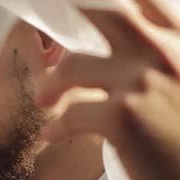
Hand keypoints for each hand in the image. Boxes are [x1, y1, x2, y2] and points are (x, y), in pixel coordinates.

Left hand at [36, 0, 179, 179]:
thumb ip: (165, 62)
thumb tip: (133, 50)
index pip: (147, 2)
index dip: (109, 3)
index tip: (86, 7)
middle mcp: (164, 53)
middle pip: (107, 12)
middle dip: (74, 13)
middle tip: (51, 33)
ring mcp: (142, 83)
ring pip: (74, 65)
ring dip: (52, 83)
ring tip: (45, 99)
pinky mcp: (122, 118)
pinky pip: (72, 113)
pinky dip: (57, 126)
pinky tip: (51, 135)